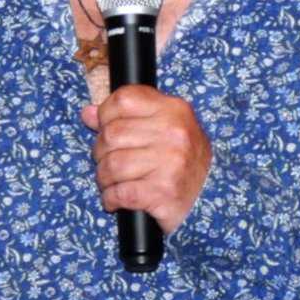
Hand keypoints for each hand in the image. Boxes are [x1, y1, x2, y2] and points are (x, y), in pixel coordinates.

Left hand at [80, 85, 211, 232]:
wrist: (211, 197)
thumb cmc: (181, 160)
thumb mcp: (162, 128)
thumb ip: (126, 117)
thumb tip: (88, 113)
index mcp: (173, 109)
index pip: (123, 99)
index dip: (105, 115)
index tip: (107, 128)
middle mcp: (174, 133)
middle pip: (111, 135)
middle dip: (101, 152)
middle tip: (109, 162)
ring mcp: (170, 163)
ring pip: (111, 166)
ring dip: (104, 179)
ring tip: (113, 182)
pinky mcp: (163, 192)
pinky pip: (119, 193)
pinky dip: (111, 199)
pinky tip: (117, 199)